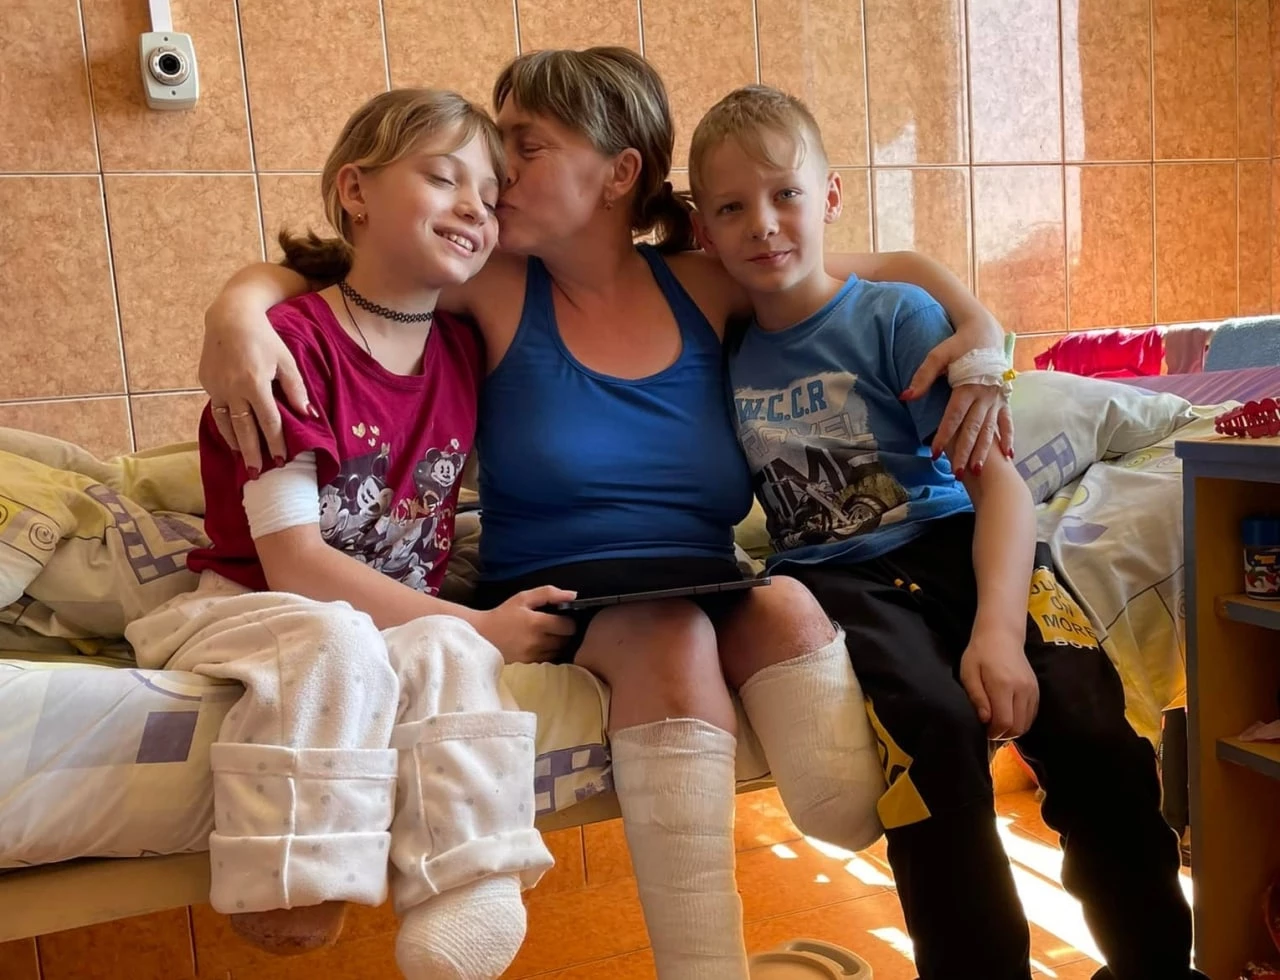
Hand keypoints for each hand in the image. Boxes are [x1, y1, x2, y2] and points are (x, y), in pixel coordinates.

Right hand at [200, 302, 310, 475]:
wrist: (230, 317)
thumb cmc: (264, 338)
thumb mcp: (286, 361)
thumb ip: (295, 389)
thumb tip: (307, 415)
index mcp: (254, 383)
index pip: (268, 421)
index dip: (275, 442)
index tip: (281, 459)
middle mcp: (232, 388)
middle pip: (243, 428)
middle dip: (251, 452)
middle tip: (256, 473)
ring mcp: (215, 386)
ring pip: (224, 422)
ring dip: (234, 442)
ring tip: (242, 458)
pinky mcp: (206, 382)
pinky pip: (216, 408)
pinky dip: (223, 424)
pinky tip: (231, 435)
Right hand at [473, 586, 578, 664]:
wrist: (482, 635)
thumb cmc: (503, 614)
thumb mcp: (523, 598)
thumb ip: (549, 593)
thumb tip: (573, 595)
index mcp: (537, 623)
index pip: (569, 626)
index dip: (569, 621)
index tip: (562, 618)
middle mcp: (537, 641)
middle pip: (566, 640)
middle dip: (564, 633)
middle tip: (556, 626)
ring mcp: (533, 655)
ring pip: (559, 652)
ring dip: (558, 644)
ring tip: (548, 635)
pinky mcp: (529, 665)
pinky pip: (548, 660)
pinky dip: (549, 653)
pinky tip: (541, 645)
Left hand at [902, 325, 1014, 469]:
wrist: (985, 332)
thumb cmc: (958, 344)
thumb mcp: (938, 355)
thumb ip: (923, 377)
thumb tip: (905, 396)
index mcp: (967, 386)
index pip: (953, 416)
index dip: (943, 435)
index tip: (934, 454)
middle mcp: (984, 395)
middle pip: (972, 428)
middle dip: (964, 452)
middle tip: (957, 473)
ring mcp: (996, 398)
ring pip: (990, 429)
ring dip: (984, 451)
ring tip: (975, 470)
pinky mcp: (1004, 398)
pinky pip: (1008, 421)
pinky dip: (1008, 437)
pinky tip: (1008, 455)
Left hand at [959, 628, 1038, 738]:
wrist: (1001, 636)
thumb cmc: (980, 654)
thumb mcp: (968, 673)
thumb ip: (976, 697)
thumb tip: (985, 719)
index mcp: (1003, 685)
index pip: (1005, 721)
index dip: (994, 732)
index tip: (984, 730)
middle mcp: (1022, 689)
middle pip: (1018, 726)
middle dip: (1003, 733)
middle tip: (990, 728)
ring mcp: (1032, 690)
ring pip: (1027, 723)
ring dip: (1012, 729)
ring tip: (998, 722)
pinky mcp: (1036, 690)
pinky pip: (1032, 715)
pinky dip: (1021, 721)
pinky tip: (1008, 715)